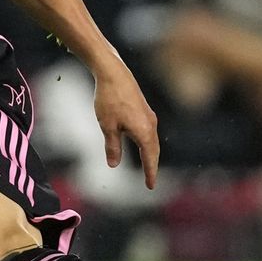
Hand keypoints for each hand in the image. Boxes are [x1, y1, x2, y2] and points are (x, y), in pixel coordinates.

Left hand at [93, 64, 159, 188]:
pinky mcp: (145, 110)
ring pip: (152, 141)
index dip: (150, 173)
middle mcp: (151, 125)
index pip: (149, 158)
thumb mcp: (107, 126)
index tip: (150, 186)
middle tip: (150, 181)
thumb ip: (113, 147)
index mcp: (144, 132)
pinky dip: (147, 143)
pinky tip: (142, 145)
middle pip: (153, 151)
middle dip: (152, 166)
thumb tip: (114, 165)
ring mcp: (149, 116)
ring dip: (150, 154)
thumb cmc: (109, 100)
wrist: (114, 74)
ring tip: (147, 166)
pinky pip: (149, 132)